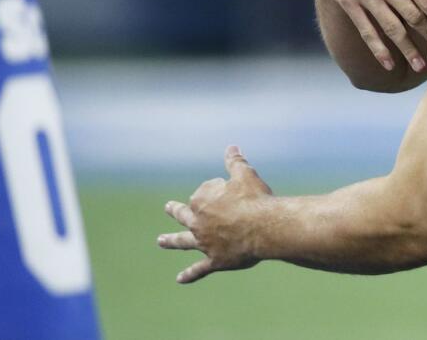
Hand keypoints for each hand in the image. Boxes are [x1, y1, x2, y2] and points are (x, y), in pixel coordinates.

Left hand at [158, 146, 270, 283]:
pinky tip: (179, 279)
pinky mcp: (214, 260)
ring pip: (183, 241)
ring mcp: (204, 242)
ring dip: (171, 240)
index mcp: (202, 200)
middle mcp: (198, 222)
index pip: (204, 192)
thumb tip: (231, 147)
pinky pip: (200, 269)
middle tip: (168, 208)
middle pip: (184, 215)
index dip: (219, 191)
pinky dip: (190, 274)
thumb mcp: (245, 175)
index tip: (234, 191)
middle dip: (176, 211)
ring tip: (160, 240)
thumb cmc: (256, 199)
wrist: (265, 227)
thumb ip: (235, 162)